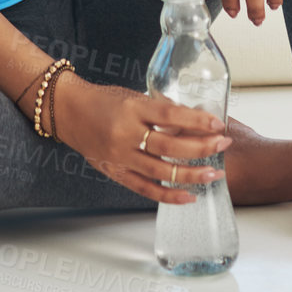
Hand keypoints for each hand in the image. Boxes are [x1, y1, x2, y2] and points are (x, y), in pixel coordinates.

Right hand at [48, 75, 231, 204]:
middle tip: (223, 146)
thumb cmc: (102, 100)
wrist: (68, 112)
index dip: (197, 121)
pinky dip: (168, 195)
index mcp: (132, 109)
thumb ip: (160, 109)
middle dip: (201, 147)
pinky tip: (189, 196)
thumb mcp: (133, 96)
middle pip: (170, 146)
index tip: (218, 124)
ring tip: (213, 174)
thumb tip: (193, 120)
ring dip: (191, 174)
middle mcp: (126, 134)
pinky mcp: (115, 172)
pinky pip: (145, 189)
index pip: (171, 115)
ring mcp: (120, 156)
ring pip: (162, 171)